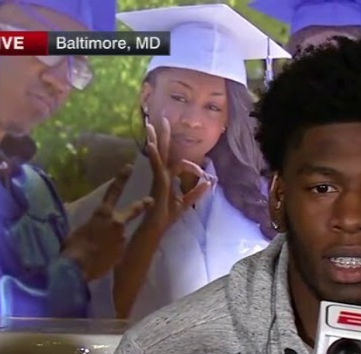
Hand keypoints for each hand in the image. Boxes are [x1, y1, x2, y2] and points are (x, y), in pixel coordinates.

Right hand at [62, 164, 149, 280]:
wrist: (78, 268)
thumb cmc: (72, 247)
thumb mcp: (77, 230)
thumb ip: (89, 225)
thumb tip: (88, 226)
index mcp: (101, 214)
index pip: (113, 191)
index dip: (121, 179)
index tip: (129, 167)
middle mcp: (116, 223)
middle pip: (133, 210)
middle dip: (143, 204)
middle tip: (151, 200)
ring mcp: (122, 238)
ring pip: (121, 235)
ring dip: (113, 241)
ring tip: (100, 250)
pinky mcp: (124, 252)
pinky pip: (119, 250)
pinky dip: (113, 253)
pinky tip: (103, 259)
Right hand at [144, 114, 212, 231]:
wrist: (155, 228)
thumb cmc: (167, 216)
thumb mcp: (186, 203)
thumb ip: (196, 193)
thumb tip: (209, 183)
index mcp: (168, 178)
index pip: (180, 164)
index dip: (193, 167)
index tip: (204, 174)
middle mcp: (162, 174)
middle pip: (164, 151)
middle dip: (163, 136)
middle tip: (163, 119)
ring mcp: (158, 177)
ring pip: (157, 154)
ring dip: (155, 139)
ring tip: (151, 125)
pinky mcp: (157, 181)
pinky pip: (155, 165)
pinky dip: (154, 155)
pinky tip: (151, 145)